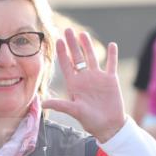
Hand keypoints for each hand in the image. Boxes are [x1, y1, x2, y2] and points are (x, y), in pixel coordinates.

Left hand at [43, 28, 125, 142]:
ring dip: (88, 46)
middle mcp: (85, 78)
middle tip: (68, 30)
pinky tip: (112, 44)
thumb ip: (60, 105)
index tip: (58, 40)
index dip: (62, 53)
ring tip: (83, 34)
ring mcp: (98, 78)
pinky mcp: (111, 80)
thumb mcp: (74, 111)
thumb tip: (42, 103)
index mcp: (75, 84)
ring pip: (92, 57)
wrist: (109, 126)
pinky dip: (112, 55)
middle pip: (78, 57)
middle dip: (73, 44)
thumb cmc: (90, 121)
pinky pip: (111, 64)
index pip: (67, 65)